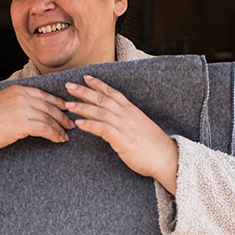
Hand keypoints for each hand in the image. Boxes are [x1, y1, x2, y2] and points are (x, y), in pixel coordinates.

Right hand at [0, 85, 74, 196]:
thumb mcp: (4, 103)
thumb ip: (19, 102)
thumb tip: (34, 110)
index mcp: (18, 90)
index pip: (44, 95)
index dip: (58, 102)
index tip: (66, 108)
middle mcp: (22, 97)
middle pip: (50, 106)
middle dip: (63, 115)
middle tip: (71, 123)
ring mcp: (22, 109)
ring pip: (49, 118)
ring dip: (60, 127)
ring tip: (66, 134)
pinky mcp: (22, 124)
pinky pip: (45, 129)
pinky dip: (55, 135)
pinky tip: (59, 140)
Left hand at [65, 75, 177, 193]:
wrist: (166, 157)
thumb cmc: (153, 145)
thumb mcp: (139, 125)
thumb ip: (126, 120)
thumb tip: (114, 119)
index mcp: (130, 110)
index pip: (112, 92)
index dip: (98, 84)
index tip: (85, 77)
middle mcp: (126, 114)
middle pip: (101, 98)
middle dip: (84, 91)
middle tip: (68, 85)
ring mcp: (123, 125)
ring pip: (99, 111)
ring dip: (82, 107)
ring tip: (68, 104)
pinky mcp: (121, 139)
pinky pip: (102, 129)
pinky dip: (89, 125)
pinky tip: (78, 123)